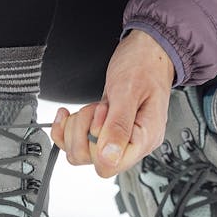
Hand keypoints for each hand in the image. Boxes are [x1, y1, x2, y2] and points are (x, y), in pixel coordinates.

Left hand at [50, 29, 174, 177]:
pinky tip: (71, 115)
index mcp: (145, 138)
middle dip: (85, 131)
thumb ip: (118, 127)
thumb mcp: (127, 91)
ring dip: (78, 127)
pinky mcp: (107, 132)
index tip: (101, 119)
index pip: (111, 165)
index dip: (96, 144)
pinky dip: (68, 128)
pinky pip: (79, 142)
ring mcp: (120, 139)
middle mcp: (133, 144)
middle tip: (99, 108)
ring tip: (94, 107)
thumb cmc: (143, 64)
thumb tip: (109, 158)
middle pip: (93, 160)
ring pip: (82, 152)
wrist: (148, 51)